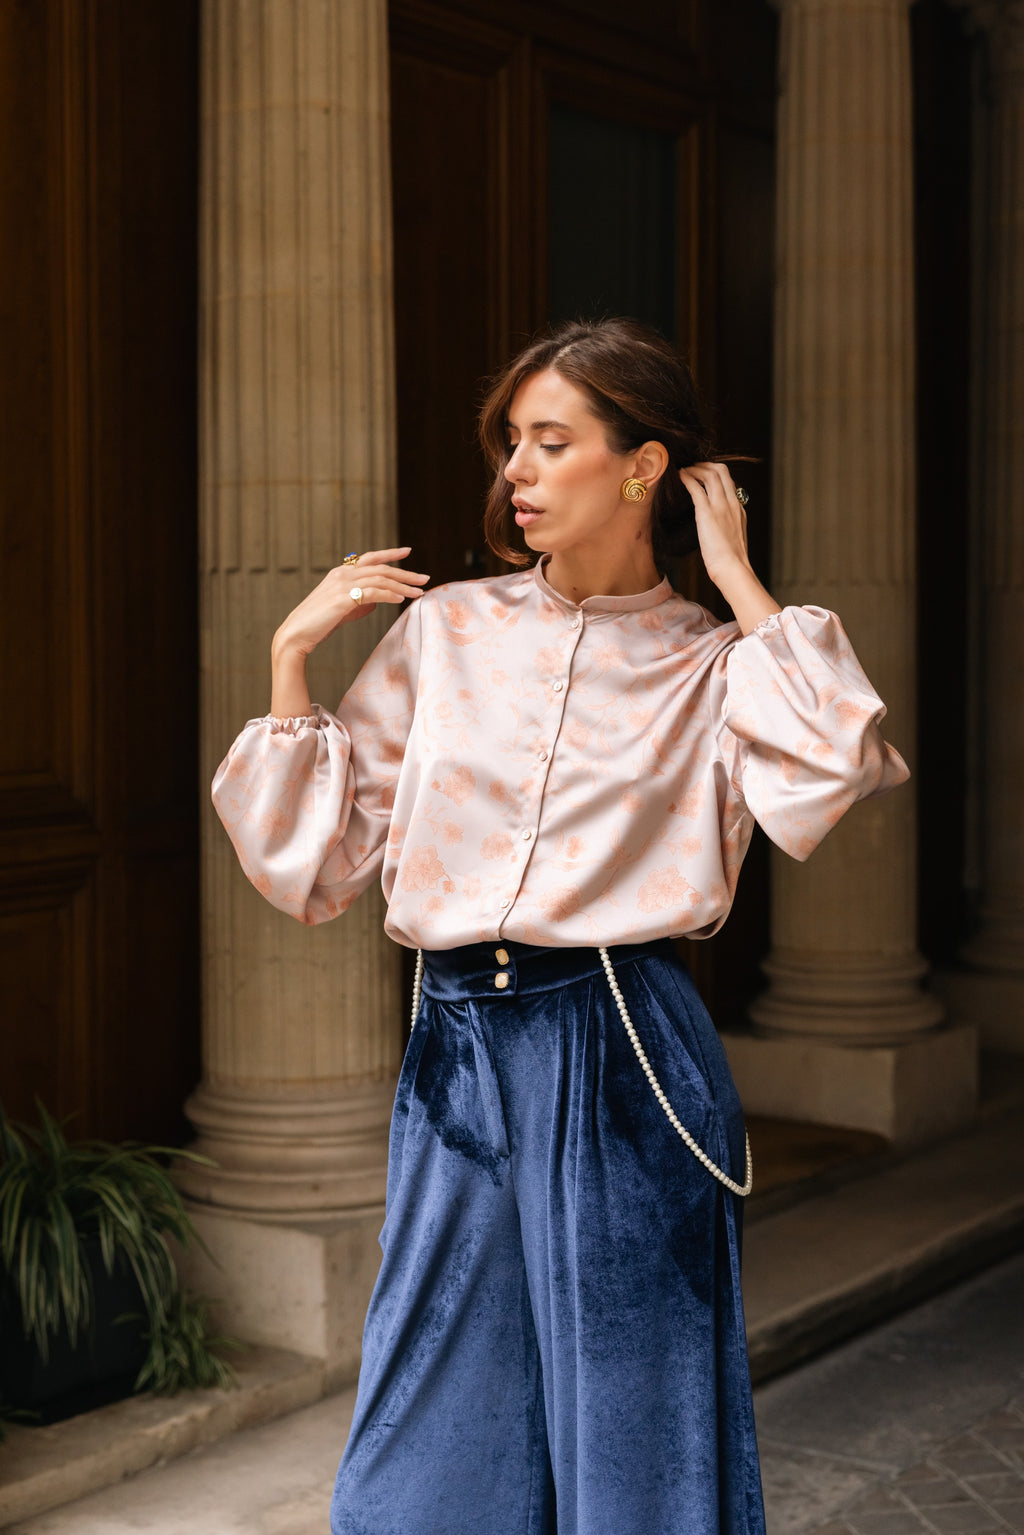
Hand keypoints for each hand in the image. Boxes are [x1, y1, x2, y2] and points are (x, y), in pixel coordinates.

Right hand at [272, 547, 429, 659]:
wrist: (297, 634)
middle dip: (405, 573)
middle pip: (381, 568)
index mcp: (341, 573)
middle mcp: (342, 574)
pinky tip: (401, 600)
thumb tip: (379, 600)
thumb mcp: (343, 608)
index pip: (370, 558)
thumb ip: (361, 601)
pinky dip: (389, 595)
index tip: (408, 551)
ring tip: (419, 592)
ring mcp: (342, 585)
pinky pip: (373, 593)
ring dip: (403, 586)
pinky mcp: (343, 599)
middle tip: (424, 578)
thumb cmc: (319, 623)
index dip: (390, 554)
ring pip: (380, 579)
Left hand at [678, 462, 779, 634]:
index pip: (729, 481)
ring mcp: (720, 506)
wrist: (732, 568)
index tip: (704, 473)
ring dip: (695, 469)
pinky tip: (680, 477)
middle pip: (721, 470)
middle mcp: (731, 503)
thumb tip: (717, 527)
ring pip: (710, 474)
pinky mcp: (707, 512)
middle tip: (692, 467)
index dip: (715, 473)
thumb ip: (727, 526)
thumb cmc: (731, 560)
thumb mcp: (733, 537)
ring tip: (684, 470)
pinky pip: (696, 487)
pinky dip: (688, 478)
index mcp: (738, 508)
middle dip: (705, 465)